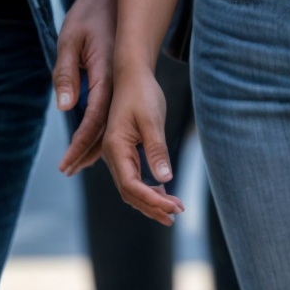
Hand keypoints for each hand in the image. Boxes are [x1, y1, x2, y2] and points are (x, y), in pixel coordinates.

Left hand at [54, 0, 115, 174]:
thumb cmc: (87, 15)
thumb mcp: (69, 40)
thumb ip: (66, 73)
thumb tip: (65, 107)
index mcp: (106, 75)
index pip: (94, 117)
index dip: (81, 142)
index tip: (69, 162)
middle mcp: (116, 84)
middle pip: (104, 127)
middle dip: (85, 150)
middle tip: (68, 170)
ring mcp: (118, 83)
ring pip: (109, 121)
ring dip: (93, 144)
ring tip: (75, 164)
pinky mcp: (116, 80)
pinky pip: (109, 111)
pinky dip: (99, 129)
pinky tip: (91, 141)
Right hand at [99, 62, 183, 224]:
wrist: (132, 74)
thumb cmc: (141, 94)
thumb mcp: (152, 120)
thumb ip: (157, 150)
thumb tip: (165, 179)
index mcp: (116, 148)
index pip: (131, 186)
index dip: (152, 200)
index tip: (175, 207)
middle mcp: (113, 154)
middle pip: (129, 192)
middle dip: (152, 207)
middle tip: (176, 215)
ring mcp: (118, 153)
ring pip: (131, 187)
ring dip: (151, 201)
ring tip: (174, 209)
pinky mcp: (125, 150)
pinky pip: (134, 177)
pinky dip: (148, 189)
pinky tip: (164, 192)